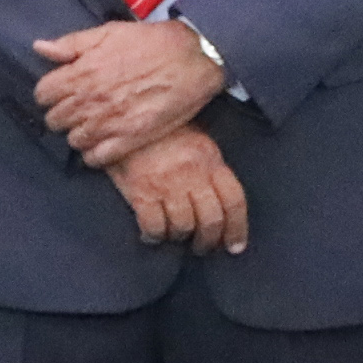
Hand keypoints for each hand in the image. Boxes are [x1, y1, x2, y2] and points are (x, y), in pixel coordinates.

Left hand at [33, 18, 224, 167]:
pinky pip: (96, 158)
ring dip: (78, 134)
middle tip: (76, 109)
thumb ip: (71, 44)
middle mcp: (90, 101)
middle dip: (62, 114)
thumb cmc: (151, 43)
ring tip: (91, 126)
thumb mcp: (108, 33)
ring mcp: (109, 123)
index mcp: (82, 73)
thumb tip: (40, 48)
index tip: (59, 92)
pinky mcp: (130, 140)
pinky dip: (94, 154)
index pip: (43, 94)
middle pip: (55, 120)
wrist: (193, 58)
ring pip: (73, 140)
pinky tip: (102, 143)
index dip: (49, 93)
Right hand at [107, 125, 249, 253]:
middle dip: (208, 241)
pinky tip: (152, 234)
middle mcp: (192, 173)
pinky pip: (154, 226)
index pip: (234, 201)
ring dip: (180, 238)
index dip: (238, 229)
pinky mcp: (140, 191)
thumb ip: (210, 168)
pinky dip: (154, 236)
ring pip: (184, 226)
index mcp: (210, 159)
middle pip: (211, 220)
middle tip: (202, 247)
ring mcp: (166, 183)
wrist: (124, 115)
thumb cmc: (161, 131)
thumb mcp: (196, 140)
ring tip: (175, 237)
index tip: (235, 246)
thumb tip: (221, 203)